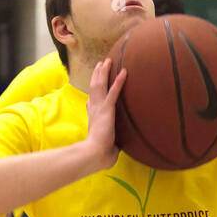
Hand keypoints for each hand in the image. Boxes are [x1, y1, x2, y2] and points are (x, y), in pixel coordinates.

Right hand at [84, 58, 124, 172]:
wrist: (95, 154)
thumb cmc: (101, 154)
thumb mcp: (106, 146)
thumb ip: (110, 144)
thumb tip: (114, 151)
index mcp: (93, 119)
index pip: (91, 103)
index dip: (92, 94)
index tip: (93, 86)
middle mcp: (94, 110)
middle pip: (94, 88)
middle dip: (97, 76)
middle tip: (100, 64)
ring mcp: (99, 108)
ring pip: (100, 85)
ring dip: (103, 72)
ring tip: (107, 61)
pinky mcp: (107, 109)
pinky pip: (114, 92)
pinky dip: (119, 81)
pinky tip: (124, 71)